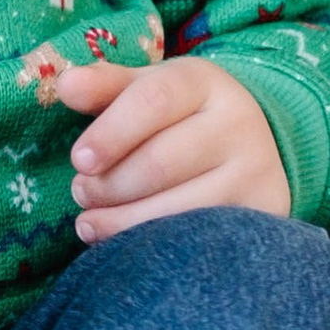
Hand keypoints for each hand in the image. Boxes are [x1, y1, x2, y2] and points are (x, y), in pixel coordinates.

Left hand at [65, 55, 288, 235]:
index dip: (110, 133)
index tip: (78, 161)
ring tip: (90, 222)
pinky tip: (126, 247)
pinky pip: (201, 242)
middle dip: (110, 184)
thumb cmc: (177, 115)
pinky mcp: (263, 213)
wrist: (248, 143)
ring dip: (124, 222)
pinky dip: (155, 247)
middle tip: (81, 193)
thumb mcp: (145, 89)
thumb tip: (66, 86)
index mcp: (203, 81)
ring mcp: (256, 171)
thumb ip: (104, 86)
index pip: (153, 100)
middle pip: (161, 161)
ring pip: (180, 209)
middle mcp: (238, 123)